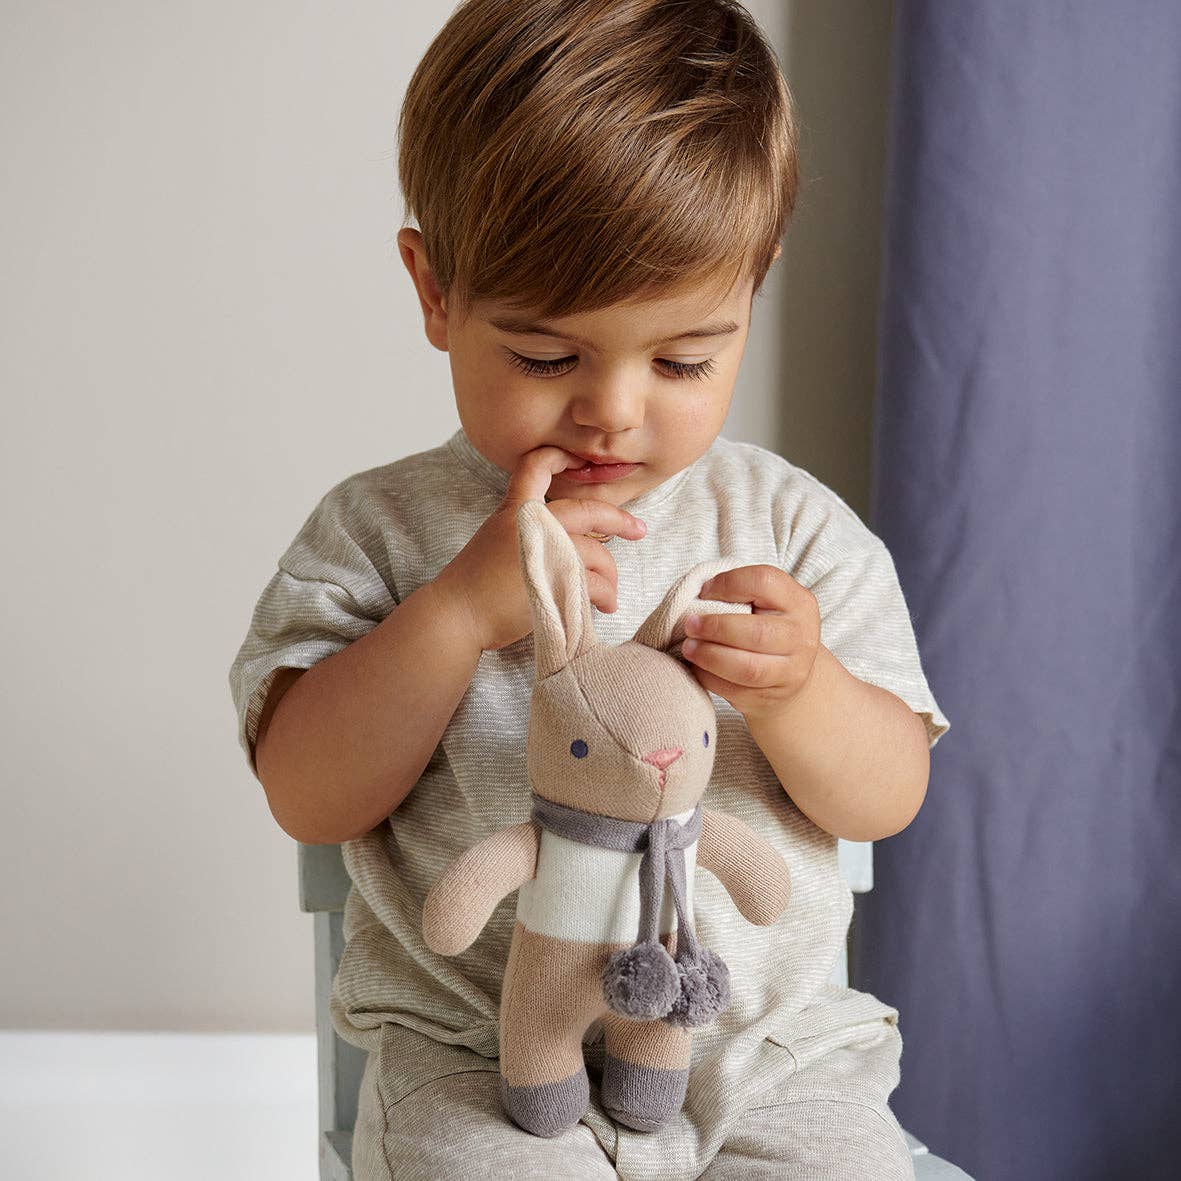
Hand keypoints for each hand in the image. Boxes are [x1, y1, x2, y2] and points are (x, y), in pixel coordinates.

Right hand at [432, 444, 647, 651]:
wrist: (459, 614)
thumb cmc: (475, 584)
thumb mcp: (496, 539)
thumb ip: (527, 528)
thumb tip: (568, 534)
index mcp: (515, 509)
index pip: (535, 466)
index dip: (559, 456)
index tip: (581, 459)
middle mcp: (530, 522)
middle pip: (588, 509)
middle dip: (620, 519)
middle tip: (638, 529)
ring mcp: (544, 549)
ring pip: (597, 553)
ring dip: (610, 576)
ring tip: (610, 596)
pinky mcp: (553, 579)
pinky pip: (596, 583)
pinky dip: (606, 597)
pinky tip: (604, 607)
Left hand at [680, 565, 820, 722]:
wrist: (789, 674)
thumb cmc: (767, 628)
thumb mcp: (766, 603)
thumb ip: (739, 594)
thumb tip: (697, 595)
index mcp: (799, 603)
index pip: (764, 582)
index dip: (728, 584)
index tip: (704, 591)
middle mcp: (800, 637)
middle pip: (756, 633)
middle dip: (715, 627)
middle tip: (690, 625)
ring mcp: (790, 672)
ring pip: (747, 668)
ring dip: (709, 656)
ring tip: (689, 647)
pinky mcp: (770, 697)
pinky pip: (734, 691)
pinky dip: (709, 678)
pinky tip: (697, 666)